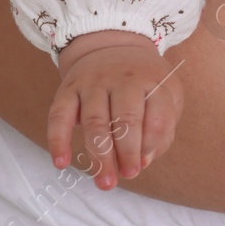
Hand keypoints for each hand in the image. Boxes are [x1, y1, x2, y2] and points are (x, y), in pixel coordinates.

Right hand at [48, 29, 183, 189]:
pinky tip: (61, 163)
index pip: (157, 116)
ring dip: (99, 156)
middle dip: (127, 153)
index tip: (142, 165)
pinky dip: (58, 140)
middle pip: (126, 119)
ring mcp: (94, 83)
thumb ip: (163, 128)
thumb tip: (144, 161)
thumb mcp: (166, 95)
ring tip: (104, 182)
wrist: (110, 43)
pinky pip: (59, 115)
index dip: (151, 144)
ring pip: (95, 121)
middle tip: (126, 176)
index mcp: (154, 81)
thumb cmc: (143, 82)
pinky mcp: (68, 89)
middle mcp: (124, 79)